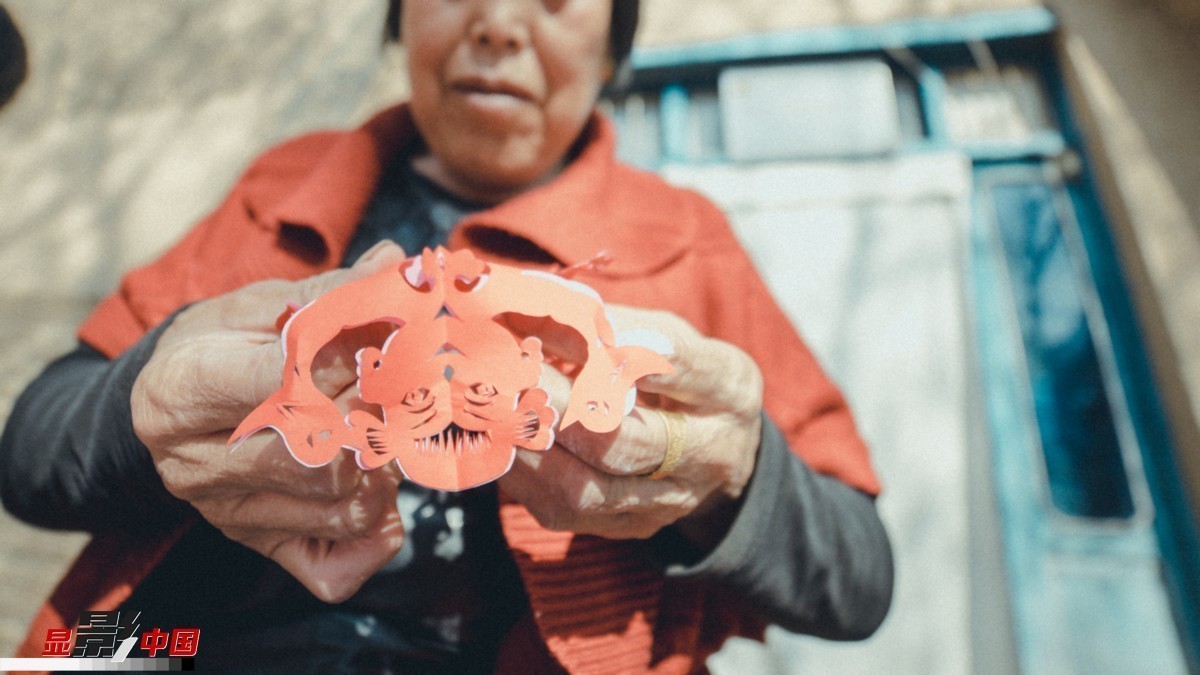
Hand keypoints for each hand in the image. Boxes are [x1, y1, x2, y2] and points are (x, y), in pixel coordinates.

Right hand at [131, 241, 408, 601]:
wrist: (168, 408)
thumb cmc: (222, 345)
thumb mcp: (258, 305)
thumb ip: (328, 293)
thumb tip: (399, 266)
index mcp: (179, 391)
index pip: (285, 382)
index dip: (352, 357)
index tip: (388, 336)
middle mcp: (194, 465)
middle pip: (320, 455)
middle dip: (376, 413)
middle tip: (397, 384)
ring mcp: (226, 516)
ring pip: (342, 507)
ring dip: (386, 465)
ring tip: (382, 428)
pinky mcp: (260, 548)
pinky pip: (336, 569)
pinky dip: (377, 533)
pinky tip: (376, 487)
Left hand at [499, 306, 762, 547]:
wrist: (718, 456)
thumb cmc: (683, 379)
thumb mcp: (668, 336)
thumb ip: (611, 323)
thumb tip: (530, 301)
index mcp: (728, 391)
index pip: (687, 370)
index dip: (624, 350)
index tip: (580, 327)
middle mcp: (706, 455)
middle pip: (629, 442)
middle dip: (559, 404)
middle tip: (515, 368)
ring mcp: (666, 502)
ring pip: (588, 490)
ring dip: (528, 444)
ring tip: (494, 402)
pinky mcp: (626, 528)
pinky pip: (562, 511)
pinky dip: (521, 471)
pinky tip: (496, 435)